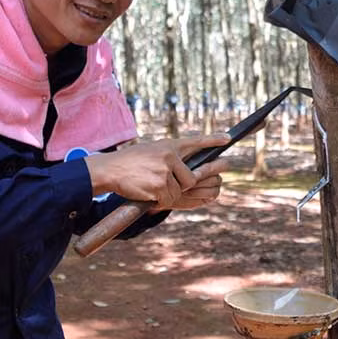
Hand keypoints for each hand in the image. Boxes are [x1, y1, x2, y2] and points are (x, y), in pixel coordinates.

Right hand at [83, 133, 230, 209]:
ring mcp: (165, 171)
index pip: (196, 141)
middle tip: (170, 182)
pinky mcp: (159, 185)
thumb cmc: (129, 162)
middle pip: (191, 177)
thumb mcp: (151, 151)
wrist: (110, 170)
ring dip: (168, 193)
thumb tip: (189, 170)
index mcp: (169, 145)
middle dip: (185, 183)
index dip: (212, 140)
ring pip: (180, 190)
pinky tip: (148, 192)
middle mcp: (170, 156)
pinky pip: (169, 199)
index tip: (227, 138)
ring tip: (150, 185)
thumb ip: (169, 157)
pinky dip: (160, 200)